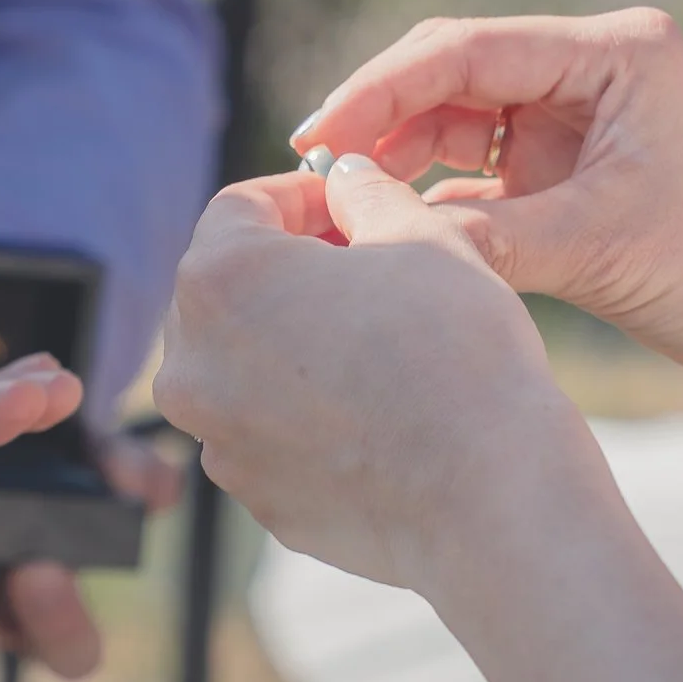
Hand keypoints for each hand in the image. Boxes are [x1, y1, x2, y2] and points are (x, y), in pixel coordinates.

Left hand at [154, 158, 589, 588]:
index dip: (301, 195)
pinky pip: (270, 435)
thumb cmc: (456, 353)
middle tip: (364, 269)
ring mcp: (218, 443)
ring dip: (293, 345)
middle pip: (228, 290)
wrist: (489, 496)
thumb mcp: (422, 237)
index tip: (348, 204)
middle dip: (288, 270)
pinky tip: (375, 414)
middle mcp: (193, 365)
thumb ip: (366, 194)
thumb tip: (346, 182)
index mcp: (219, 281)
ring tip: (374, 344)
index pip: (240, 208)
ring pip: (245, 368)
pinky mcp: (256, 500)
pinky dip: (306, 416)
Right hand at [292, 10, 682, 393]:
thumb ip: (484, 239)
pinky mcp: (576, 183)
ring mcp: (581, 128)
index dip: (378, 89)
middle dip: (378, 123)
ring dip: (400, 167)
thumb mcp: (601, 247)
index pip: (465, 50)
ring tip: (342, 211)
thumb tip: (377, 239)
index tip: (316, 136)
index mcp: (612, 53)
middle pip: (450, 79)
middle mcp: (591, 76)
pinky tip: (390, 237)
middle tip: (311, 177)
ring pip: (457, 131)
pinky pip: (481, 184)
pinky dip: (435, 209)